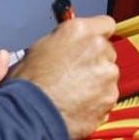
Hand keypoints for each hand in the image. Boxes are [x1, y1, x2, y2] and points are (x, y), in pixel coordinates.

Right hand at [11, 13, 119, 139]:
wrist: (30, 116)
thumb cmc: (28, 83)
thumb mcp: (39, 48)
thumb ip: (63, 41)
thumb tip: (69, 43)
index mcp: (80, 31)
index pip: (106, 23)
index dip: (97, 35)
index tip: (92, 44)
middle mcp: (99, 49)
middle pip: (107, 52)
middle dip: (95, 62)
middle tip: (75, 74)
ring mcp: (107, 75)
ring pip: (109, 76)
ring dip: (97, 83)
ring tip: (73, 94)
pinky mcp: (110, 98)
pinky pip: (107, 98)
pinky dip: (97, 102)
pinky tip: (78, 106)